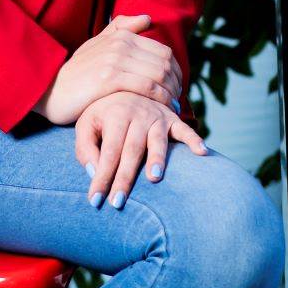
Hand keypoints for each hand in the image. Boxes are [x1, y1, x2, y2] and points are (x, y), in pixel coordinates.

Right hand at [32, 13, 184, 125]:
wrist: (50, 89)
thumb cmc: (77, 72)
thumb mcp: (96, 45)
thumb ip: (121, 29)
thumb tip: (147, 18)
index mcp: (120, 35)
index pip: (162, 50)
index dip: (176, 70)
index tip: (176, 86)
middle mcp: (119, 44)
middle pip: (164, 62)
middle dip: (176, 82)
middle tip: (178, 98)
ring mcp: (114, 60)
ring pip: (158, 74)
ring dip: (171, 92)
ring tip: (172, 106)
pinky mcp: (109, 79)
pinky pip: (146, 87)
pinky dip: (160, 98)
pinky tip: (162, 108)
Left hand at [75, 89, 208, 209]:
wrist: (126, 85)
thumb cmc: (103, 114)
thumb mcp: (86, 125)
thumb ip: (85, 148)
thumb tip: (94, 173)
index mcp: (114, 116)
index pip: (108, 152)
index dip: (102, 177)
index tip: (95, 200)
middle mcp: (136, 114)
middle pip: (131, 150)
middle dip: (125, 178)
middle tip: (118, 202)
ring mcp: (156, 116)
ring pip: (157, 140)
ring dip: (157, 157)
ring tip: (154, 177)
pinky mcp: (172, 118)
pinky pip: (185, 129)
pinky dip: (194, 140)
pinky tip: (202, 152)